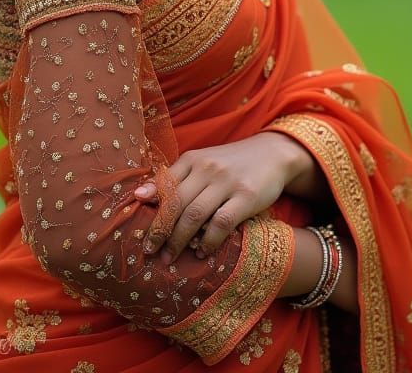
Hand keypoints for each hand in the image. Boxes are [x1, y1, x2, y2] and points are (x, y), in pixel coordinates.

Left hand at [136, 132, 310, 263]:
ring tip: (170, 257)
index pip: (164, 186)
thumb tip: (139, 195)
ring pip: (194, 215)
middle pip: (175, 203)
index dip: (150, 211)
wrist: (272, 153)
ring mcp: (226, 182)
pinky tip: (202, 251)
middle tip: (150, 252)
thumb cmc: (229, 163)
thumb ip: (174, 178)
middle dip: (160, 231)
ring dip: (178, 240)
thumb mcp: (201, 163)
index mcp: (192, 159)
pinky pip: (221, 223)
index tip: (139, 232)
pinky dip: (208, 241)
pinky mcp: (246, 197)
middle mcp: (206, 168)